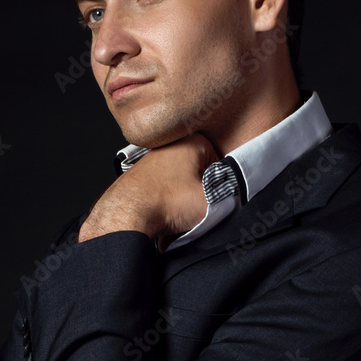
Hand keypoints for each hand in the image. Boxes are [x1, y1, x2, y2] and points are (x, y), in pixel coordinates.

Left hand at [78, 134, 219, 245]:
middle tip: (196, 210)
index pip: (220, 166)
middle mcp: (170, 146)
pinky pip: (162, 193)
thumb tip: (234, 199)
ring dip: (182, 202)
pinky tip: (164, 217)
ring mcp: (151, 160)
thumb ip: (230, 198)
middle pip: (199, 175)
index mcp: (192, 142)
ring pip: (180, 185)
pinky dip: (165, 205)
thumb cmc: (166, 203)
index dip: (220, 188)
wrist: (127, 215)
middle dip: (199, 195)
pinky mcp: (138, 177)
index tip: (214, 200)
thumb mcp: (213, 202)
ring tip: (179, 216)